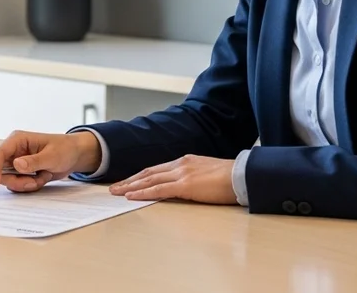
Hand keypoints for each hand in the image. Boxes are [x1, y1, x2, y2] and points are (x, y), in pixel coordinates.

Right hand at [0, 130, 100, 192]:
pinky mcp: (21, 172)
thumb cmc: (65, 149)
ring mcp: (17, 162)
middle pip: (1, 170)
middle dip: (17, 180)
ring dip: (26, 184)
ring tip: (43, 176)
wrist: (74, 155)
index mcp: (18, 140)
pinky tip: (42, 178)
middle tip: (34, 181)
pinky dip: (30, 186)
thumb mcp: (52, 156)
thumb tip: (16, 165)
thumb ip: (34, 161)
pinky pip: (18, 184)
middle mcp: (14, 151)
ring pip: (9, 180)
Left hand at [109, 155, 237, 203]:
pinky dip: (142, 192)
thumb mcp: (207, 173)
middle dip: (129, 180)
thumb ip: (193, 177)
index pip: (156, 169)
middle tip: (114, 187)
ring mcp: (182, 173)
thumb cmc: (230, 177)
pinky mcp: (185, 185)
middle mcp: (180, 164)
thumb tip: (185, 186)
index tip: (128, 181)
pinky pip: (158, 189)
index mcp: (185, 161)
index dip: (140, 176)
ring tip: (116, 192)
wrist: (243, 175)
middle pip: (148, 172)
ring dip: (130, 186)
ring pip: (149, 180)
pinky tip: (131, 196)